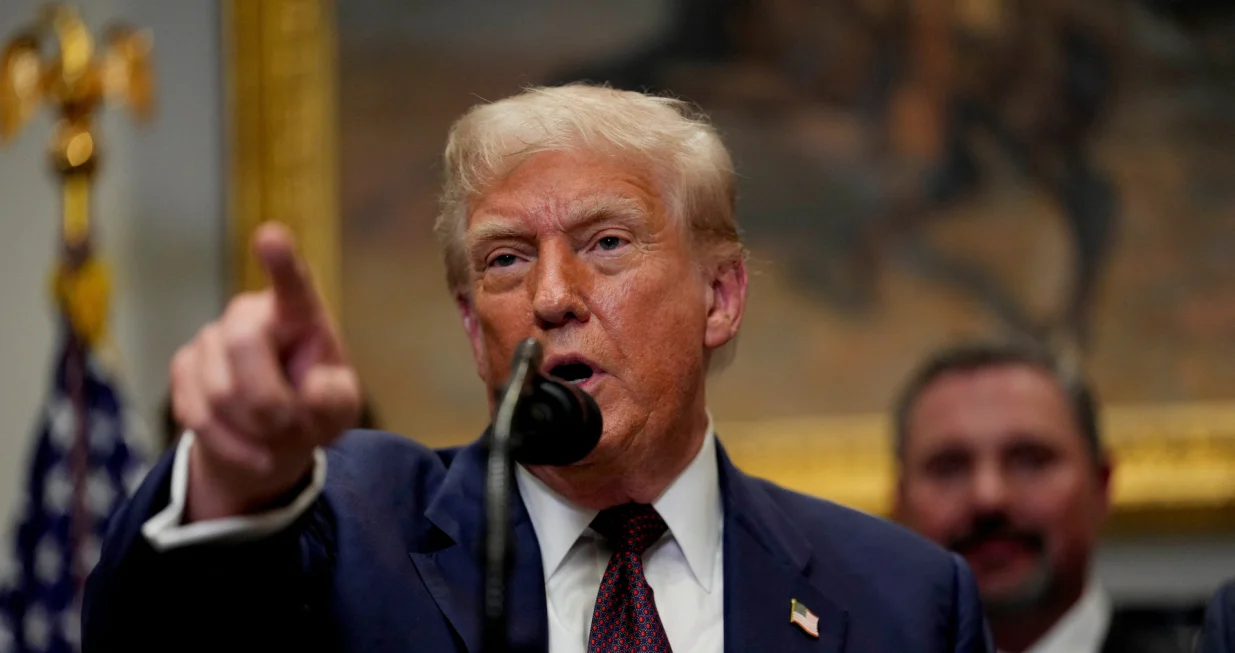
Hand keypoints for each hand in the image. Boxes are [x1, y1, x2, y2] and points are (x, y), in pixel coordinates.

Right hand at [170, 222, 359, 521]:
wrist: (272, 438)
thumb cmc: (314, 409)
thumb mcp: (340, 408)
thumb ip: (334, 398)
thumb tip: (311, 390)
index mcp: (299, 313)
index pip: (292, 283)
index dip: (281, 260)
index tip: (271, 237)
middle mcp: (250, 315)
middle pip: (243, 344)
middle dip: (269, 399)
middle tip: (292, 426)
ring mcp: (211, 338)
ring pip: (219, 391)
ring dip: (254, 431)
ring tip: (275, 437)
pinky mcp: (183, 368)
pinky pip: (198, 415)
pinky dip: (230, 445)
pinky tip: (251, 449)